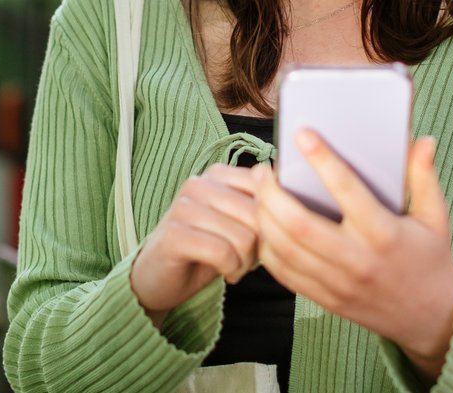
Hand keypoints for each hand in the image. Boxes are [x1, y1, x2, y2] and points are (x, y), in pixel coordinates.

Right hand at [129, 164, 260, 321]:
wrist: (158, 279)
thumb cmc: (205, 250)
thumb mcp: (238, 223)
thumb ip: (260, 207)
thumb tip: (294, 198)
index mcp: (218, 174)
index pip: (267, 188)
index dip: (275, 221)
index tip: (261, 238)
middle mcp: (199, 183)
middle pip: (259, 215)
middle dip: (261, 246)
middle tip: (247, 259)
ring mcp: (183, 207)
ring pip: (243, 236)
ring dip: (246, 262)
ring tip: (234, 266)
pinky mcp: (174, 234)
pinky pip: (223, 253)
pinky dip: (231, 269)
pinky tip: (223, 272)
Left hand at [254, 133, 452, 376]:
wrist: (429, 318)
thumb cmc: (429, 259)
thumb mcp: (435, 218)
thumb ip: (424, 177)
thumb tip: (424, 139)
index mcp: (385, 234)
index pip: (348, 192)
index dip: (323, 160)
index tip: (303, 134)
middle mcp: (358, 260)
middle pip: (300, 225)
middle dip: (273, 193)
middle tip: (264, 170)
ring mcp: (338, 283)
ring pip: (285, 249)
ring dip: (264, 216)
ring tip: (260, 192)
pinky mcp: (325, 299)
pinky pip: (284, 273)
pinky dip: (268, 246)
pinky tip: (265, 225)